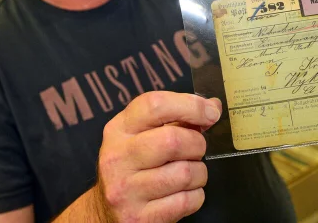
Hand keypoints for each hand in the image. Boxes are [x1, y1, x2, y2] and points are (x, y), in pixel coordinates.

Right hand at [93, 91, 221, 222]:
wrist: (105, 212)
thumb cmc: (131, 169)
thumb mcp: (140, 136)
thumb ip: (174, 119)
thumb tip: (211, 107)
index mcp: (118, 130)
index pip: (155, 105)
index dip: (190, 105)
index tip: (210, 112)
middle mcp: (118, 158)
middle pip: (173, 140)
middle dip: (197, 144)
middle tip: (195, 150)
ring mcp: (126, 190)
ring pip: (185, 173)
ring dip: (198, 173)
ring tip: (187, 174)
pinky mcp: (139, 217)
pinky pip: (187, 201)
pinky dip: (195, 196)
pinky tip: (182, 193)